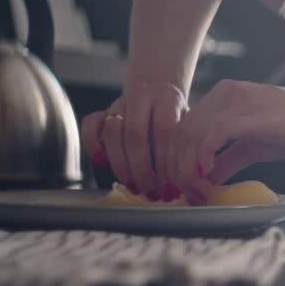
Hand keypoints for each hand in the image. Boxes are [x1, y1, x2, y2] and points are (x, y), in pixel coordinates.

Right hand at [81, 82, 187, 200]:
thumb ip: (190, 147)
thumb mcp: (190, 126)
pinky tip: (102, 163)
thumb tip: (195, 181)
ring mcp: (119, 102)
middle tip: (150, 192)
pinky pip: (89, 126)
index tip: (170, 187)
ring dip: (121, 166)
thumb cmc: (179, 118)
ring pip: (112, 134)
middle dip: (142, 170)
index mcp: (167, 96)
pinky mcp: (103, 110)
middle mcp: (140, 94)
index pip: (163, 133)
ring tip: (134, 187)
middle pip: (135, 135)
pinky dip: (92, 145)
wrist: (160, 94)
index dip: (166, 163)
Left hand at [169, 79, 284, 201]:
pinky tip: (206, 177)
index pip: (184, 127)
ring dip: (188, 170)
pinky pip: (209, 137)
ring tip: (198, 192)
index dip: (177, 159)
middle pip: (181, 133)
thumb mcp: (253, 147)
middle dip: (178, 168)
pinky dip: (202, 160)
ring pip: (191, 137)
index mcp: (223, 96)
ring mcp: (233, 100)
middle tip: (186, 194)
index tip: (182, 184)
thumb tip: (205, 179)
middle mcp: (223, 93)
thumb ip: (226, 160)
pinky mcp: (245, 114)